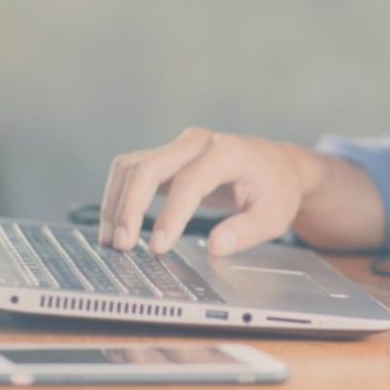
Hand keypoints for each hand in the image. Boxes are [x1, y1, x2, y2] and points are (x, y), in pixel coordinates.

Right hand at [98, 127, 310, 256]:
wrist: (277, 165)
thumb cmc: (276, 189)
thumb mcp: (274, 216)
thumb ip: (245, 232)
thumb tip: (215, 247)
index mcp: (228, 152)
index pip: (190, 181)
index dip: (171, 215)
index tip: (159, 247)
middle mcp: (197, 142)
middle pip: (149, 166)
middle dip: (130, 207)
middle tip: (123, 245)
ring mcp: (179, 146)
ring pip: (131, 165)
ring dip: (116, 201)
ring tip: (112, 240)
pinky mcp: (166, 157)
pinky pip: (131, 170)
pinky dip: (118, 195)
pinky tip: (116, 224)